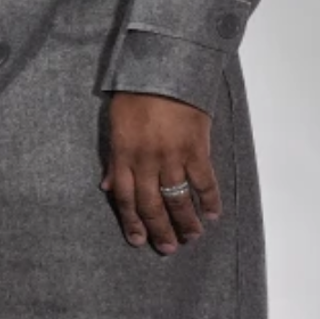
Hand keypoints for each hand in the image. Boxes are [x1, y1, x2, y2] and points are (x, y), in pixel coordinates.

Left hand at [101, 92, 220, 254]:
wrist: (165, 70)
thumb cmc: (135, 94)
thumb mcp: (115, 123)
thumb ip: (113, 158)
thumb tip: (107, 186)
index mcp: (123, 153)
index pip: (125, 197)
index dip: (131, 221)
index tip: (138, 240)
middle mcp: (146, 159)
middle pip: (152, 204)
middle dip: (160, 229)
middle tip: (168, 248)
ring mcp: (172, 156)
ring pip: (179, 198)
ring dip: (185, 221)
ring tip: (191, 237)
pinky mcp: (196, 149)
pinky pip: (205, 182)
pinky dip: (210, 200)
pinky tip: (213, 214)